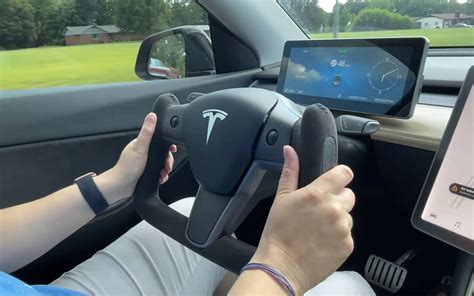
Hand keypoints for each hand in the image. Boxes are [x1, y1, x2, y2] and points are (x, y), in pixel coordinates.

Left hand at [96, 113, 176, 203]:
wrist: (121, 186)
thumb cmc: (127, 167)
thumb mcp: (140, 147)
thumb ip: (147, 132)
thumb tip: (152, 116)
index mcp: (142, 144)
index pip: (159, 140)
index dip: (168, 144)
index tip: (173, 149)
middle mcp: (144, 152)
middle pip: (162, 153)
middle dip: (168, 160)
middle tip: (167, 166)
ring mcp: (145, 162)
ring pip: (161, 163)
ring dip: (165, 169)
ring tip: (164, 174)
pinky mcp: (146, 172)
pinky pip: (158, 172)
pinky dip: (162, 175)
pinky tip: (161, 178)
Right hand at [250, 145, 354, 294]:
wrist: (281, 266)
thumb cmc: (278, 233)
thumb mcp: (281, 198)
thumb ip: (290, 172)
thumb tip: (290, 151)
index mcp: (317, 193)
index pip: (344, 173)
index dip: (340, 175)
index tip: (335, 181)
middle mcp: (334, 209)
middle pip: (348, 194)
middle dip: (337, 199)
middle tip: (319, 211)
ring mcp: (342, 228)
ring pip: (348, 215)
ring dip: (337, 219)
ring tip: (318, 229)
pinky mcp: (347, 245)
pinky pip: (348, 234)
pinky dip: (338, 237)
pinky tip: (321, 241)